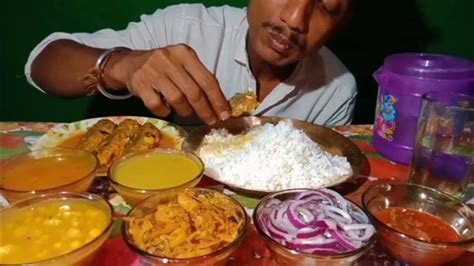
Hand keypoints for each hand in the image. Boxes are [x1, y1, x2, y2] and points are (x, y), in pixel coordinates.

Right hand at [106, 44, 230, 124]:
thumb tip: (219, 105)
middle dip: (205, 110)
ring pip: (178, 100)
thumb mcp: (183, 64)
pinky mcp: (140, 84)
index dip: (218, 100)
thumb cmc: (164, 67)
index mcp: (184, 53)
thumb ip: (199, 79)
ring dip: (185, 111)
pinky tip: (167, 109)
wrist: (130, 64)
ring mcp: (153, 72)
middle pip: (194, 92)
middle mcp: (169, 60)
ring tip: (186, 112)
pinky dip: (165, 111)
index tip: (225, 114)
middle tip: (210, 121)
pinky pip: (158, 105)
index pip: (207, 80)